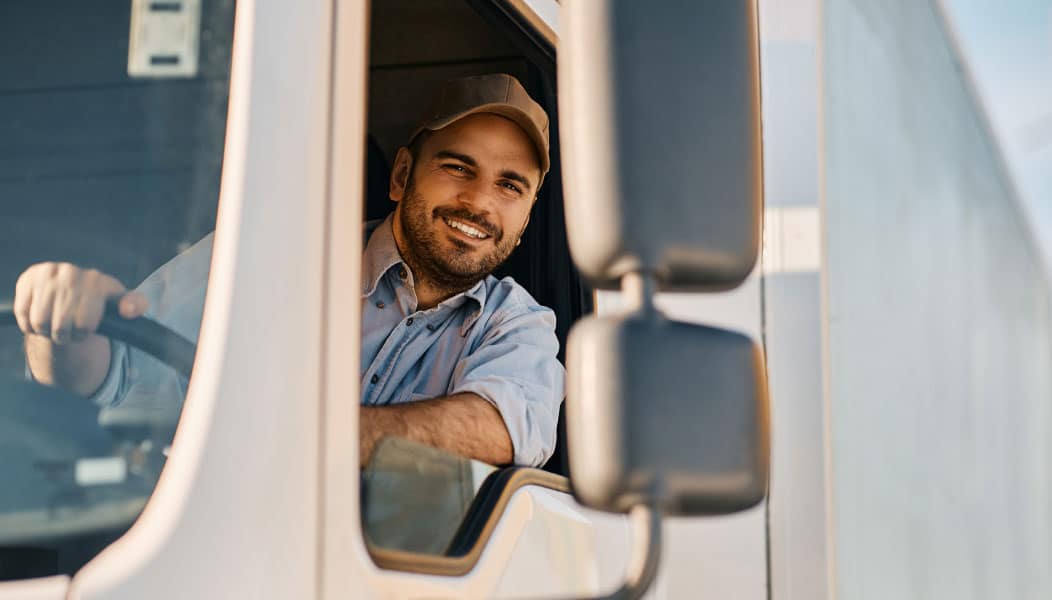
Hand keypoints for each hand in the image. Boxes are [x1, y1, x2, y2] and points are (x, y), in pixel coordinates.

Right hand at [13, 262, 147, 343]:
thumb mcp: (120, 303)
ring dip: (47, 332)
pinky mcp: (28, 278)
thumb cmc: (98, 303)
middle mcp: (72, 272)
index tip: (88, 328)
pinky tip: (40, 317)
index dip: (84, 332)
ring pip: (41, 323)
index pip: (85, 324)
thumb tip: (128, 310)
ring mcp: (48, 273)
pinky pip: (24, 314)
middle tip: (69, 329)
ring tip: (56, 324)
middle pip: (61, 327)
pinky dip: (29, 324)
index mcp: (97, 280)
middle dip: (65, 335)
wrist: (67, 292)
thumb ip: (134, 306)